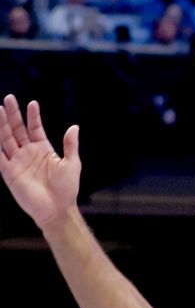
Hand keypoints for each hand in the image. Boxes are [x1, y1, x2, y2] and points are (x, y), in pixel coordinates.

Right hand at [0, 95, 81, 229]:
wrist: (57, 208)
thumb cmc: (67, 188)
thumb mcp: (72, 163)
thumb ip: (70, 145)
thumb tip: (74, 127)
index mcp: (44, 149)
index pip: (35, 128)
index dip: (33, 116)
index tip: (32, 102)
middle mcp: (28, 153)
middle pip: (17, 130)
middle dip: (13, 114)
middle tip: (8, 98)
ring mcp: (17, 161)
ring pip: (6, 139)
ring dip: (2, 125)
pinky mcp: (9, 172)